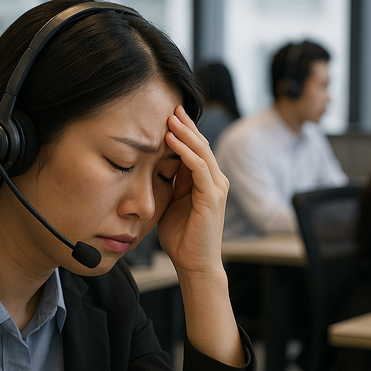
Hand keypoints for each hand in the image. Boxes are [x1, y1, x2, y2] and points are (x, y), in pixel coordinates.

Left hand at [157, 105, 243, 365]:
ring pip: (201, 151)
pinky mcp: (212, 197)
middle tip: (170, 106)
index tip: (166, 114)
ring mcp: (216, 188)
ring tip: (170, 118)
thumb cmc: (181, 237)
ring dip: (185, 133)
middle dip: (184, 124)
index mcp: (204, 181)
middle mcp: (214, 180)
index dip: (182, 130)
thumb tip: (155, 165)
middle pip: (199, 144)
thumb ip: (168, 183)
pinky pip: (199, 168)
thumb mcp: (170, 202)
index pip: (194, 148)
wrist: (194, 264)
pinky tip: (172, 141)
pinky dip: (186, 153)